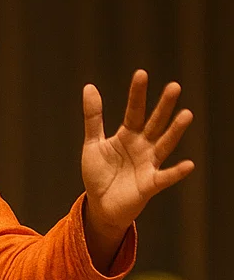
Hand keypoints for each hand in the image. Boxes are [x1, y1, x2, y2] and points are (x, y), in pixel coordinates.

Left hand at [81, 71, 193, 269]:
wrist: (100, 205)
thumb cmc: (99, 174)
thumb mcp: (93, 144)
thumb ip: (93, 118)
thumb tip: (90, 87)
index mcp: (128, 135)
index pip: (134, 111)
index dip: (137, 94)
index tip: (141, 74)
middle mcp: (142, 146)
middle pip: (155, 123)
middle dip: (163, 106)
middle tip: (174, 87)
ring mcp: (148, 164)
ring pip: (164, 144)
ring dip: (175, 131)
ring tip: (186, 114)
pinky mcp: (150, 184)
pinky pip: (165, 177)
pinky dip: (176, 172)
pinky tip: (188, 164)